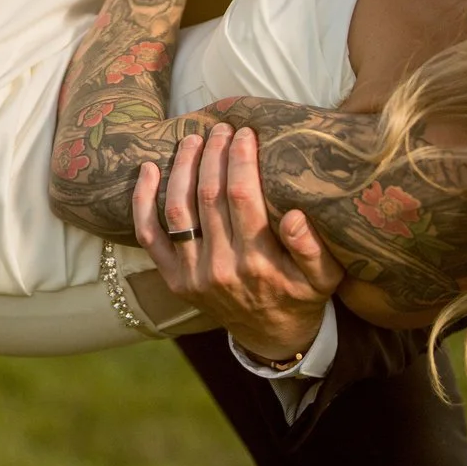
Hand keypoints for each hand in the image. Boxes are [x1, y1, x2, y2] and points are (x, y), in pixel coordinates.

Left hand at [134, 124, 344, 361]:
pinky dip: (142, 201)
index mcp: (259, 263)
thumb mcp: (324, 277)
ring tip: (193, 139)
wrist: (272, 337)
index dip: (240, 158)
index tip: (245, 132)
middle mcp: (222, 268)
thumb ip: (312, 248)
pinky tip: (148, 168)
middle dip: (213, 154)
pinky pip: (149, 236)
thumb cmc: (300, 295)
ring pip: (177, 209)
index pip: (242, 196)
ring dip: (182, 168)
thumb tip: (296, 216)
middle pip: (208, 196)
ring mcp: (192, 275)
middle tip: (220, 128)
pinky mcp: (173, 279)